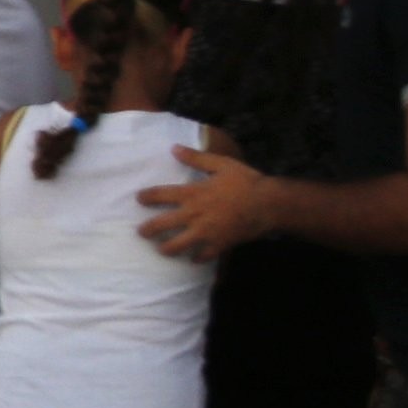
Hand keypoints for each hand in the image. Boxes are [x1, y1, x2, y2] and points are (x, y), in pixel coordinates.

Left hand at [136, 144, 269, 261]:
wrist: (269, 204)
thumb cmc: (246, 181)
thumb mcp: (221, 164)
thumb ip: (196, 158)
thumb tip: (174, 148)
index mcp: (193, 193)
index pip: (161, 195)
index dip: (147, 197)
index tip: (138, 198)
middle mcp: (194, 215)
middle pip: (161, 225)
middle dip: (147, 230)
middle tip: (140, 232)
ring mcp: (205, 232)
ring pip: (177, 246)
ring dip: (166, 249)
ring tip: (161, 249)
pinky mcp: (218, 245)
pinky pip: (201, 257)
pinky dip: (195, 259)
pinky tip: (192, 258)